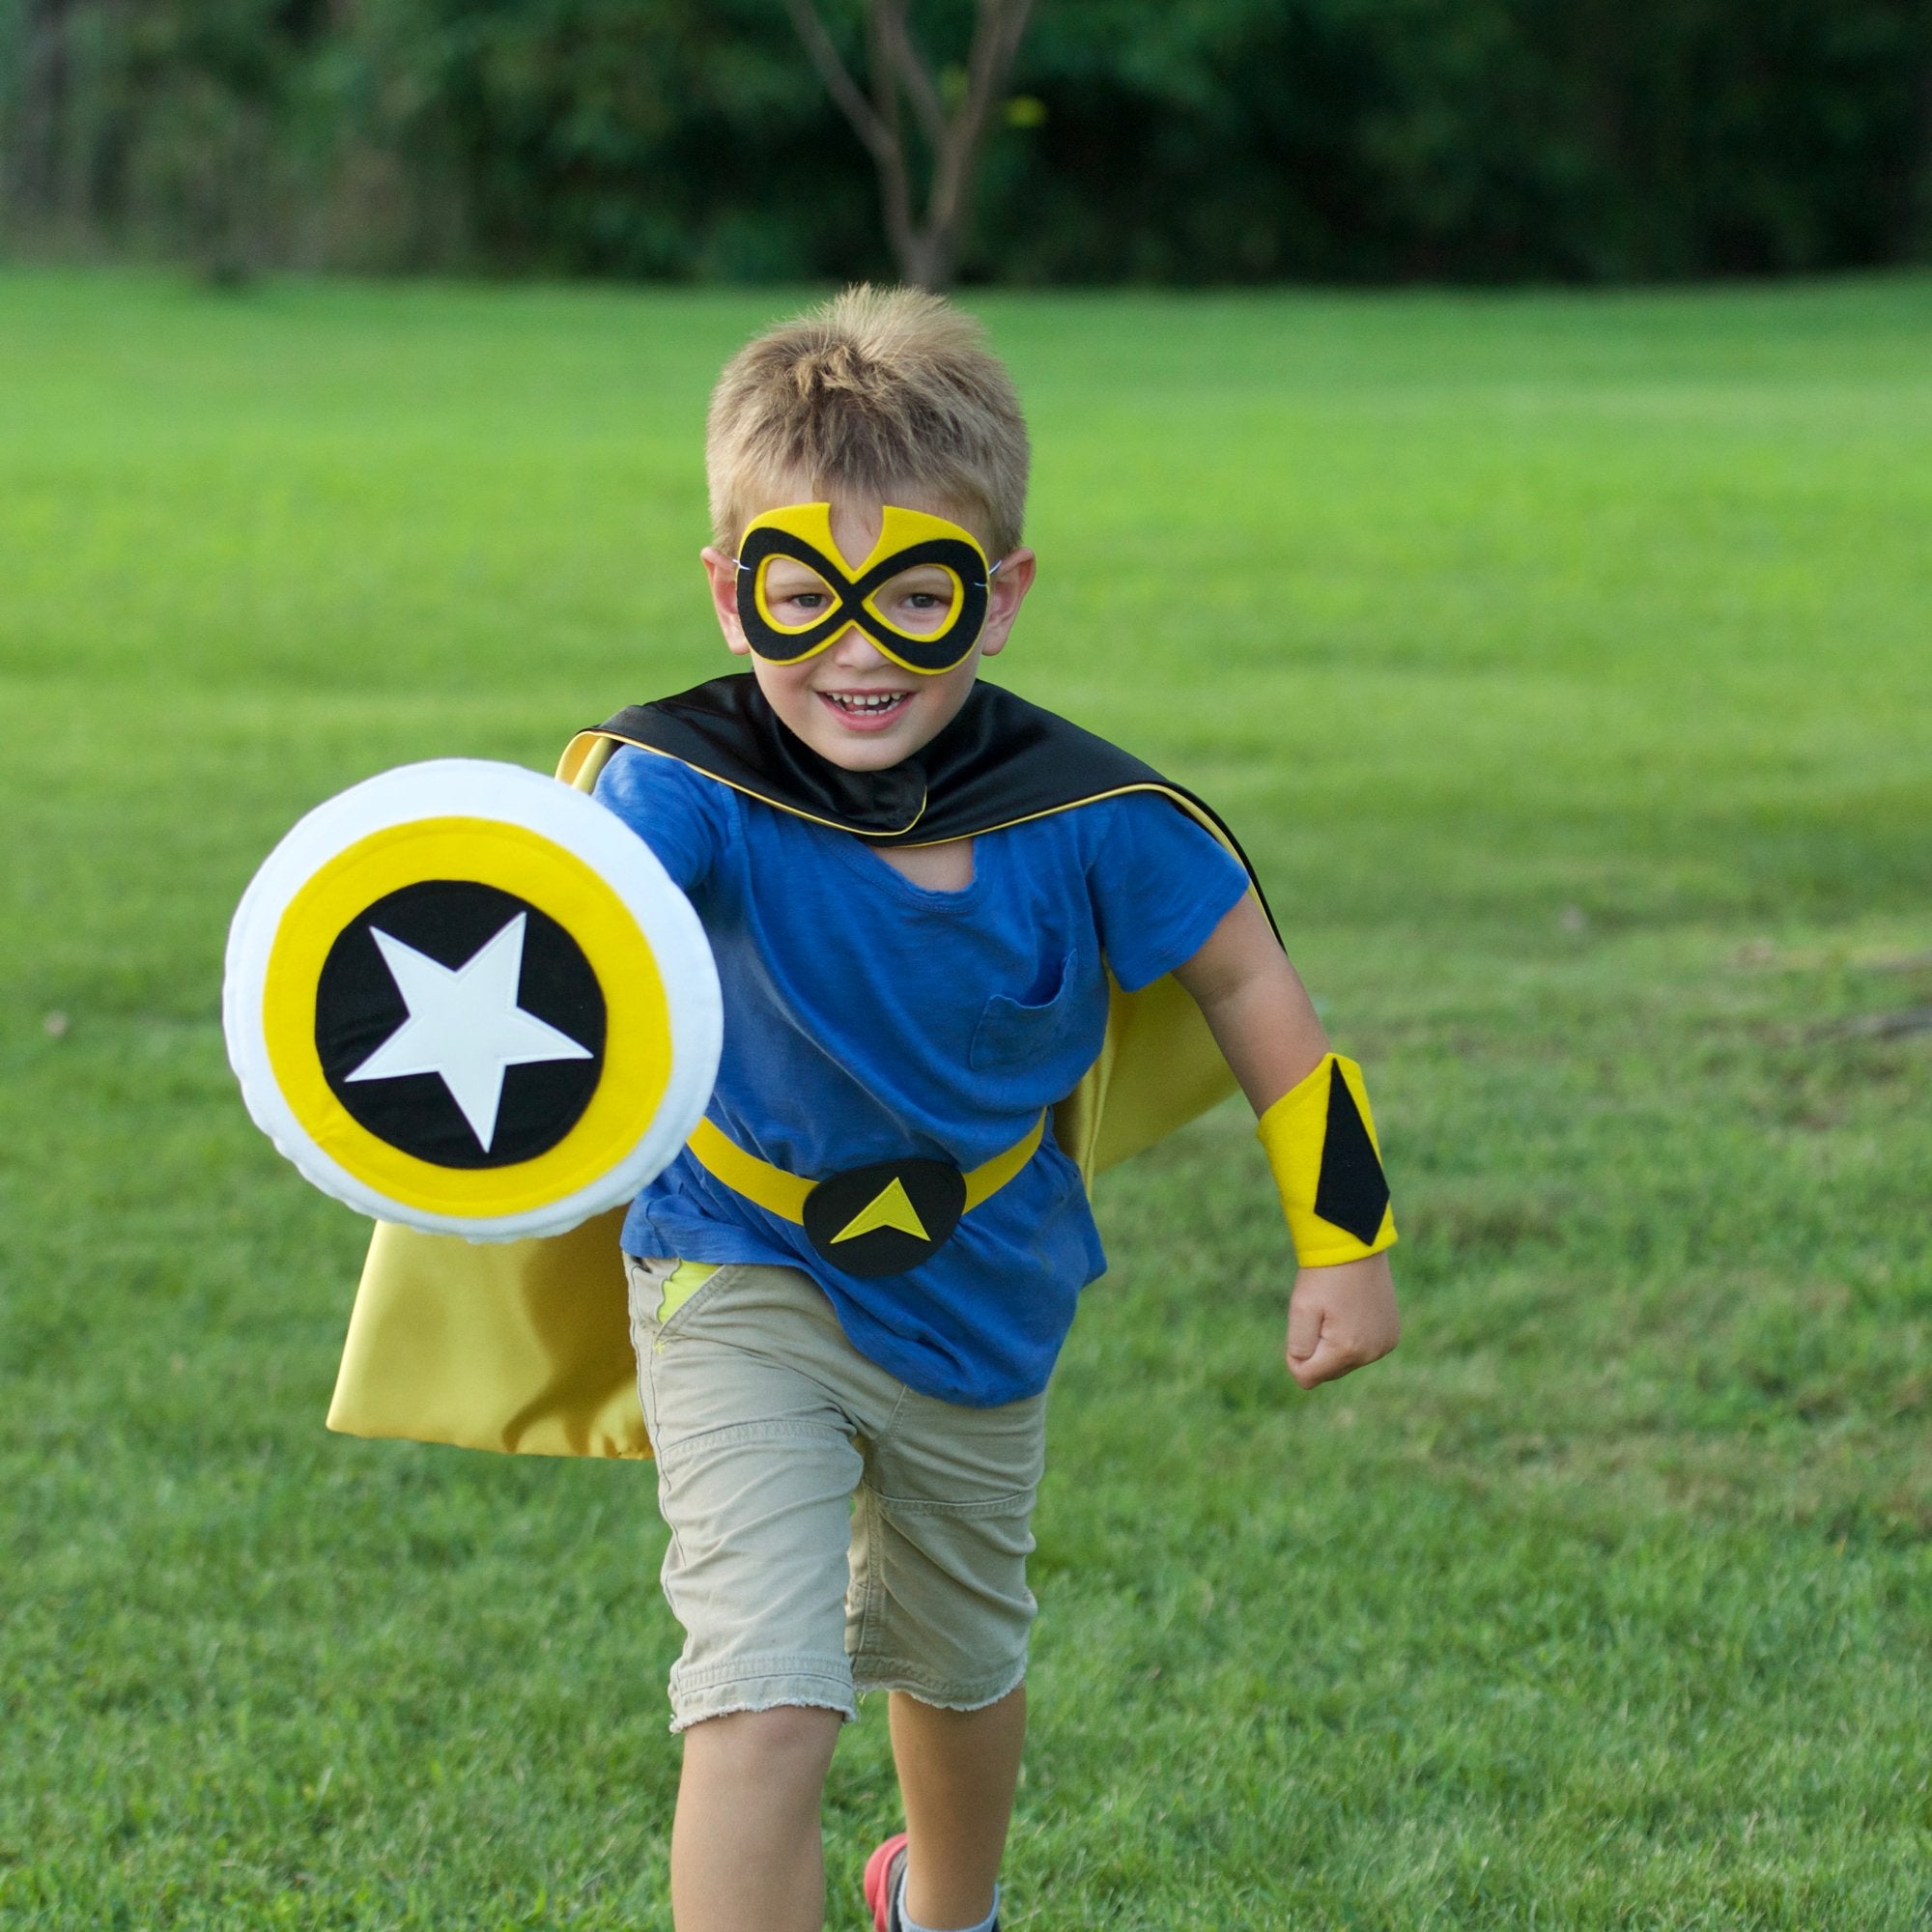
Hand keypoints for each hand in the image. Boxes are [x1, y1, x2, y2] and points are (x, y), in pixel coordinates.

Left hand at [1285, 1252, 1398, 1389]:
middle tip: (1321, 1313)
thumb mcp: (1301, 1309)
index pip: (1307, 1377)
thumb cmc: (1324, 1276)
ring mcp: (1385, 1345)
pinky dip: (1352, 1337)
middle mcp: (1371, 1353)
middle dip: (1318, 1349)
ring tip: (1338, 1310)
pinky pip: (1362, 1350)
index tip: (1302, 1323)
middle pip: (1328, 1372)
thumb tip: (1304, 1375)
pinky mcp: (1391, 1336)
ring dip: (1336, 1344)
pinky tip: (1352, 1311)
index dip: (1295, 1354)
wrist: (1355, 1246)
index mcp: (1347, 1350)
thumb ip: (1299, 1349)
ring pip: (1345, 1362)